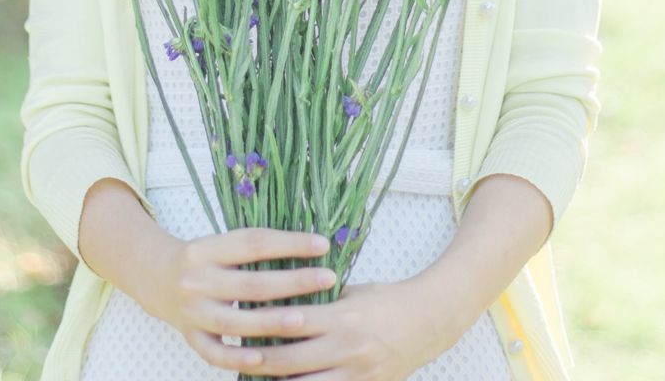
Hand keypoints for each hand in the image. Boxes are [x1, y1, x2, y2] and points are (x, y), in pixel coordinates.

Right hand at [134, 225, 337, 373]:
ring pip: (236, 322)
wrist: (157, 278)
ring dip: (272, 322)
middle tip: (327, 278)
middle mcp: (197, 279)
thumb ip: (255, 248)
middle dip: (293, 282)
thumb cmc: (204, 258)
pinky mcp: (190, 338)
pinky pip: (216, 353)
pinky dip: (239, 358)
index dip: (290, 243)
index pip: (254, 243)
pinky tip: (264, 360)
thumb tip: (308, 246)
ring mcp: (192, 311)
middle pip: (250, 284)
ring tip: (306, 319)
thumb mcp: (221, 243)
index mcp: (207, 248)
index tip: (322, 244)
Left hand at [243, 277, 433, 379]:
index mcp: (342, 317)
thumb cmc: (387, 299)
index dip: (261, 326)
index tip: (238, 325)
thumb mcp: (353, 291)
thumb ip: (320, 301)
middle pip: (289, 361)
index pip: (290, 323)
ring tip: (254, 377)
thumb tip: (282, 303)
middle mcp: (346, 349)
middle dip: (258, 361)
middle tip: (235, 357)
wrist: (429, 321)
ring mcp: (356, 375)